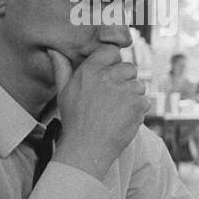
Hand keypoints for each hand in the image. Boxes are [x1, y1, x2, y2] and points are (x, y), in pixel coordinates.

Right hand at [49, 46, 146, 181]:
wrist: (87, 147)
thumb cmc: (74, 119)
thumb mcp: (63, 92)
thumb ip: (62, 69)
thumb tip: (54, 51)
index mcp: (90, 71)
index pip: (112, 51)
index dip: (114, 62)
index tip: (110, 74)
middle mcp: (109, 77)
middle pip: (129, 67)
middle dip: (125, 80)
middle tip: (114, 97)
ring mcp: (125, 90)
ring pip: (139, 85)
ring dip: (132, 96)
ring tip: (116, 110)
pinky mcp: (137, 104)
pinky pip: (145, 100)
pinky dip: (138, 110)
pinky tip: (123, 118)